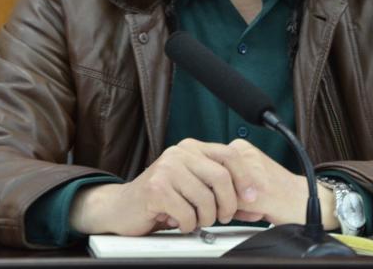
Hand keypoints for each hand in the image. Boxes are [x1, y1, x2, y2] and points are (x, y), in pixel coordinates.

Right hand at [69, 139, 238, 235]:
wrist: (120, 208)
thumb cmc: (161, 198)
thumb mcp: (191, 182)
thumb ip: (215, 181)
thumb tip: (251, 194)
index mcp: (191, 148)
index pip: (230, 155)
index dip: (245, 178)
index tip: (252, 198)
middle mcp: (179, 153)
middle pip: (221, 177)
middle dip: (228, 204)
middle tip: (224, 217)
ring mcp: (167, 169)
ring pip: (205, 199)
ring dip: (204, 218)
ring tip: (194, 219)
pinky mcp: (156, 188)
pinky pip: (187, 214)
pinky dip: (187, 225)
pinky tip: (177, 221)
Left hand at [197, 138, 338, 227]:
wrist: (305, 201)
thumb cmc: (276, 192)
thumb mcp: (247, 178)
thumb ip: (222, 178)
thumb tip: (197, 190)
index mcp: (240, 148)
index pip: (210, 170)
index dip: (220, 188)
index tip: (236, 193)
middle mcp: (243, 153)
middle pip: (215, 182)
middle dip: (228, 197)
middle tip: (249, 200)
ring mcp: (250, 170)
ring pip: (223, 194)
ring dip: (237, 206)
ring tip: (256, 204)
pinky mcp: (256, 190)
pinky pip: (233, 206)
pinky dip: (244, 214)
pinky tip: (259, 209)